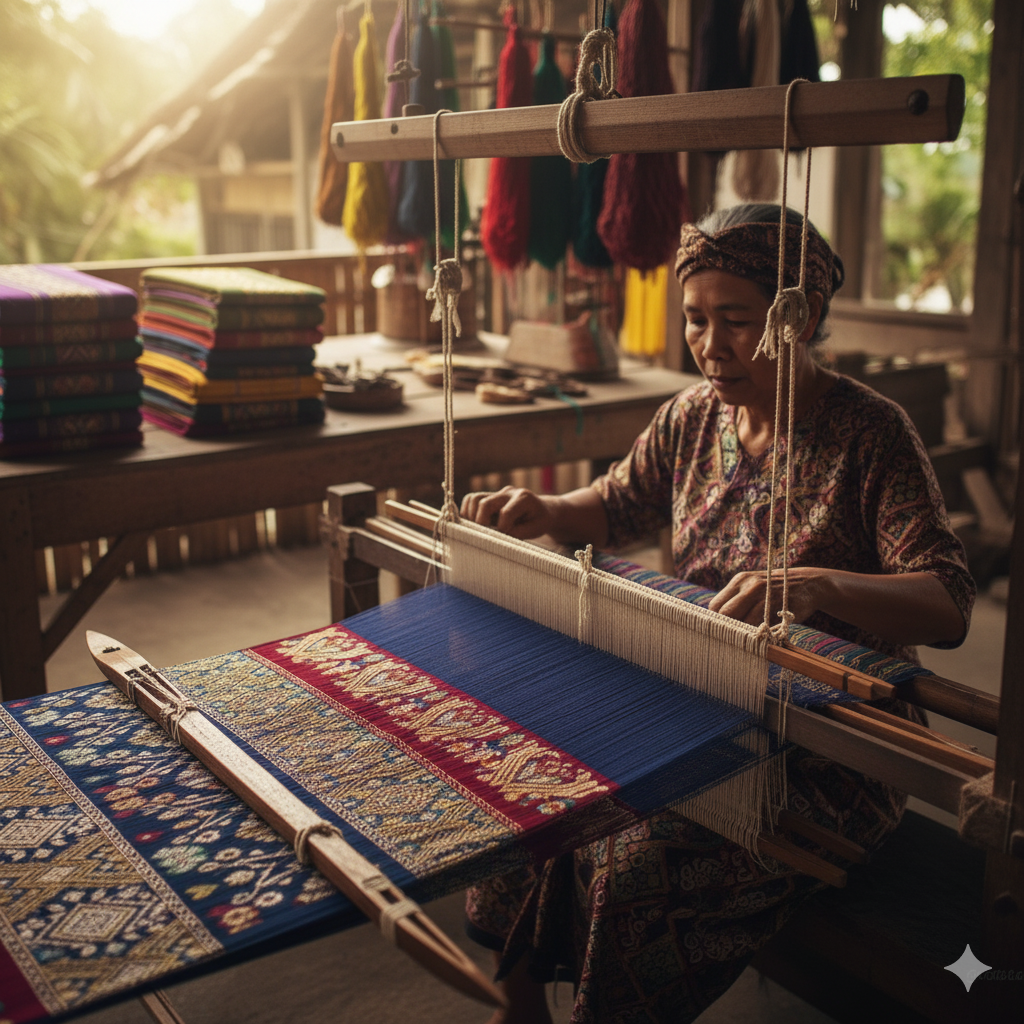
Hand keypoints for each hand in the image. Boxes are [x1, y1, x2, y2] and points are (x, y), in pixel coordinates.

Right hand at [460, 486, 553, 538]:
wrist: (543, 510)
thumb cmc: (540, 521)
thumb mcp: (535, 529)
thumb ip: (517, 533)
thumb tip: (495, 538)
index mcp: (524, 498)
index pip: (505, 513)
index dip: (502, 529)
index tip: (504, 539)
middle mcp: (508, 492)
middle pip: (484, 503)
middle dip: (480, 522)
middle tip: (484, 536)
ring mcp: (497, 493)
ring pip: (474, 499)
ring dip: (470, 516)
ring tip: (476, 531)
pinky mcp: (489, 497)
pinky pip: (471, 500)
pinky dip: (468, 513)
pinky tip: (474, 526)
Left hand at [708, 567, 832, 627]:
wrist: (810, 584)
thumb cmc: (776, 592)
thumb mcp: (754, 589)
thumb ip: (737, 602)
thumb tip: (716, 626)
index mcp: (739, 580)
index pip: (715, 606)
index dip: (715, 622)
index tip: (720, 632)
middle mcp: (749, 584)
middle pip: (724, 613)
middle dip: (725, 629)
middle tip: (731, 639)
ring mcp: (764, 594)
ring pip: (741, 621)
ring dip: (742, 634)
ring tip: (746, 641)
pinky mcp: (778, 605)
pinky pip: (761, 625)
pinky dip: (757, 634)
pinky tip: (760, 638)